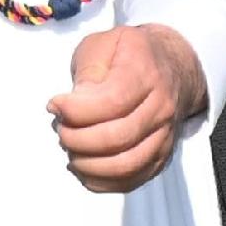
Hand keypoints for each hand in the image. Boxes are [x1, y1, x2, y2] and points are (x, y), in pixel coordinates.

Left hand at [49, 24, 207, 192]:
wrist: (172, 67)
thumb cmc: (127, 54)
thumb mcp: (103, 44)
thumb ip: (86, 71)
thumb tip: (71, 107)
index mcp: (145, 71)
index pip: (112, 101)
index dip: (76, 110)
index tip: (54, 105)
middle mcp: (161, 106)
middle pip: (117, 137)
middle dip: (76, 139)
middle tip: (60, 129)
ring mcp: (165, 134)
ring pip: (125, 165)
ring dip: (87, 164)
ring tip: (69, 149)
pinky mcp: (161, 157)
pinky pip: (131, 180)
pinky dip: (100, 182)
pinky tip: (82, 167)